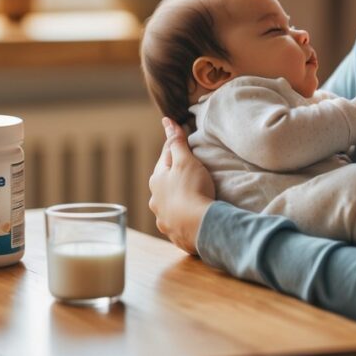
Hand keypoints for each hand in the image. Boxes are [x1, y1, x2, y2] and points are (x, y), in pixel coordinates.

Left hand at [148, 118, 215, 254]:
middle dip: (176, 177)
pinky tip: (192, 218)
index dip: (176, 148)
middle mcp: (155, 200)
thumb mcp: (186, 160)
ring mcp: (163, 219)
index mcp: (156, 180)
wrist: (199, 226)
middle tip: (192, 173)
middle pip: (166, 183)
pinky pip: (178, 222)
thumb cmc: (192, 188)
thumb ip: (176, 142)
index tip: (181, 139)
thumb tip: (167, 122)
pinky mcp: (174, 234)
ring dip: (178, 200)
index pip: (166, 157)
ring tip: (192, 198)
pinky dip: (184, 218)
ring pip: (170, 204)